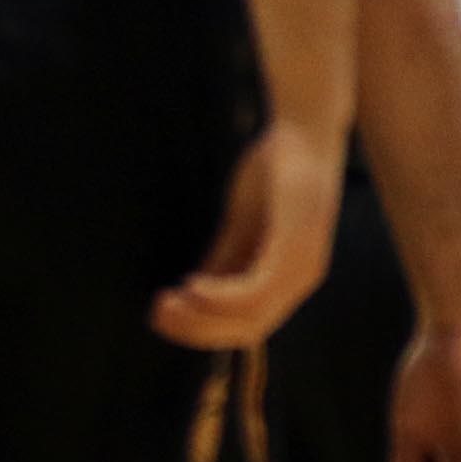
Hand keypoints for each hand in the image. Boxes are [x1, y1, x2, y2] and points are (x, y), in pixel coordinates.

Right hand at [150, 122, 342, 347]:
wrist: (304, 130)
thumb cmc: (275, 173)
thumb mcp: (241, 223)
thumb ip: (224, 258)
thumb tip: (191, 293)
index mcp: (289, 276)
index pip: (245, 325)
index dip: (201, 328)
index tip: (160, 313)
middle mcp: (301, 278)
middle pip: (246, 331)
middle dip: (196, 330)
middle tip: (156, 314)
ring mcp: (304, 265)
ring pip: (250, 320)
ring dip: (202, 318)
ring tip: (166, 303)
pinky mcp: (297, 246)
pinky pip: (257, 291)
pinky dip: (221, 298)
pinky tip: (191, 287)